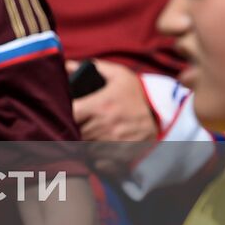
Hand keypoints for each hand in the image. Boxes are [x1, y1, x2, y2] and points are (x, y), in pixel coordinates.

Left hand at [69, 59, 158, 174]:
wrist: (161, 114)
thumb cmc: (135, 93)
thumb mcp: (118, 74)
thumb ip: (93, 67)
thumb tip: (67, 65)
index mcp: (100, 105)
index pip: (71, 114)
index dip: (63, 114)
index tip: (63, 113)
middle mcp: (105, 125)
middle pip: (75, 131)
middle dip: (71, 128)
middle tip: (72, 123)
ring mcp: (112, 141)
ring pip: (84, 145)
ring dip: (81, 140)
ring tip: (83, 133)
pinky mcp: (120, 154)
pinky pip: (97, 159)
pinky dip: (92, 155)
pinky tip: (94, 147)